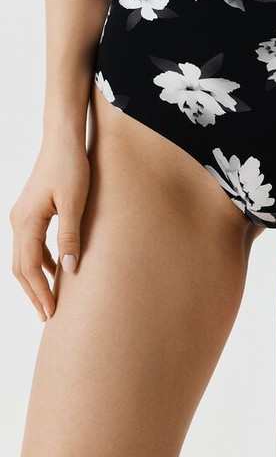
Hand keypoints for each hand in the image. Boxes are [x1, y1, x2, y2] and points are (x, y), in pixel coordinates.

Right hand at [9, 137, 89, 320]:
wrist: (63, 140)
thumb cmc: (71, 167)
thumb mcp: (75, 202)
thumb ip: (70, 235)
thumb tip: (69, 268)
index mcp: (26, 221)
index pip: (28, 268)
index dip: (39, 292)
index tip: (51, 313)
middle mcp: (18, 220)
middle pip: (20, 267)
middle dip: (33, 293)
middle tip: (48, 316)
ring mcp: (22, 215)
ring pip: (23, 257)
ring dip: (35, 279)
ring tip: (50, 299)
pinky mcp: (31, 211)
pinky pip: (31, 244)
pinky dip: (40, 261)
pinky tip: (56, 269)